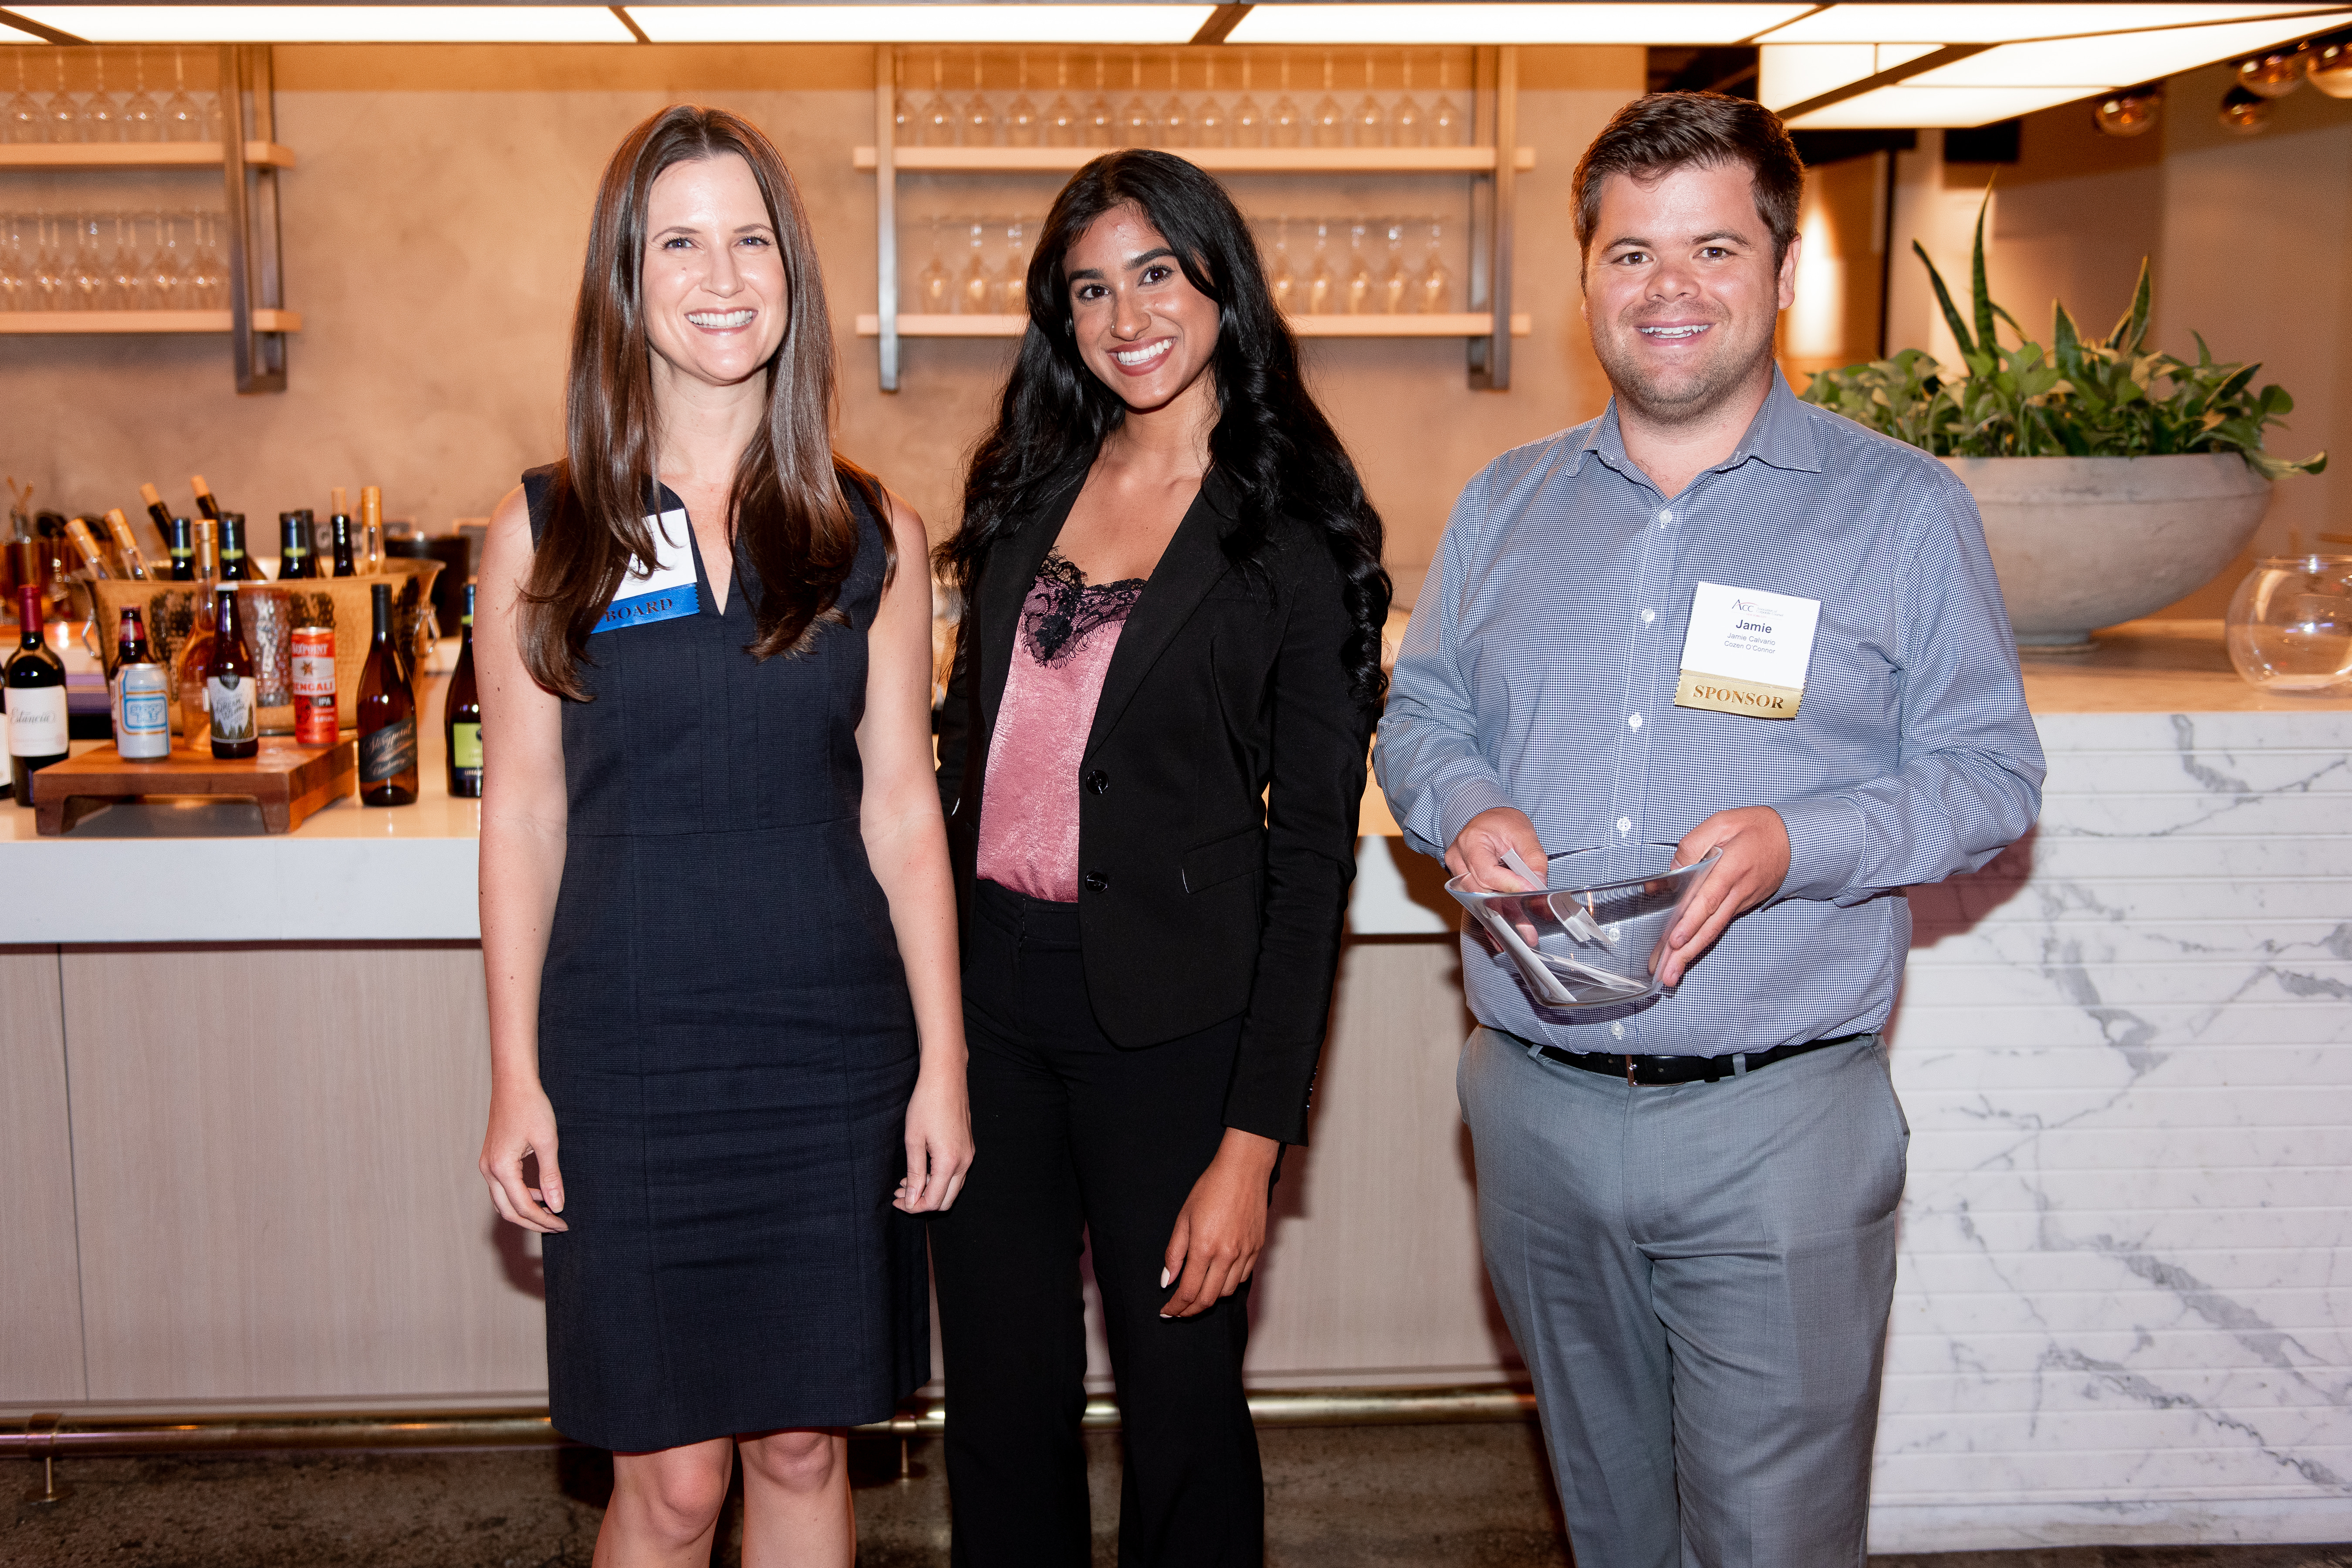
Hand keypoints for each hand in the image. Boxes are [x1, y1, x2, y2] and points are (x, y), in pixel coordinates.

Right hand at [480, 1078, 566, 1233]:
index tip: (563, 1225)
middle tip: (557, 1226)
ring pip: (502, 1201)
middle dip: (532, 1222)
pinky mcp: (491, 1159)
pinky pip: (502, 1187)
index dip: (543, 1219)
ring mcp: (487, 1165)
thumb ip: (551, 1177)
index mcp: (501, 1168)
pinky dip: (519, 1196)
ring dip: (525, 1210)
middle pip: (508, 1210)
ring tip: (551, 1212)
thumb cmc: (531, 1107)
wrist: (513, 1084)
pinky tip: (540, 1193)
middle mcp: (488, 1170)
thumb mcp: (547, 1142)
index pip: (523, 1206)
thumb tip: (557, 1205)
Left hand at [895, 1064, 974, 1212]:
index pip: (933, 1201)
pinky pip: (956, 1174)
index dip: (913, 1206)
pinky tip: (922, 1169)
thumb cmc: (926, 1104)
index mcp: (949, 1162)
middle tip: (900, 1195)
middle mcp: (964, 1162)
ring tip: (906, 1183)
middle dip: (922, 1203)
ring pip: (952, 1188)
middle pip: (946, 1201)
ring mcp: (969, 1154)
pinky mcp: (968, 1147)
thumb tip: (911, 1199)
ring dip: (931, 1191)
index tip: (897, 1200)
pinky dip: (939, 1179)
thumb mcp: (913, 1140)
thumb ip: (914, 1173)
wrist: (945, 1078)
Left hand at [1160, 1129, 1279, 1317]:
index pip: (1188, 1291)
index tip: (1167, 1311)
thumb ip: (1174, 1253)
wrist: (1244, 1170)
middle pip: (1208, 1299)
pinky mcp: (1257, 1249)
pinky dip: (1228, 1285)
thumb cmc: (1210, 1188)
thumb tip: (1167, 1281)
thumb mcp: (1183, 1218)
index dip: (1176, 1307)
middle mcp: (1226, 1255)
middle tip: (1179, 1311)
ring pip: (1227, 1292)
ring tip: (1196, 1294)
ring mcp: (1245, 1253)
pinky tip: (1217, 1279)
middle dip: (1190, 1310)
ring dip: (1210, 1298)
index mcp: (1204, 1248)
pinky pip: (1243, 1278)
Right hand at [1444, 807, 1545, 892]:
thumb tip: (1539, 882)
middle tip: (1529, 892)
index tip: (1531, 889)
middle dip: (1508, 893)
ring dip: (1499, 895)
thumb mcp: (1523, 833)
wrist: (1488, 818)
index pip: (1487, 873)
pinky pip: (1475, 893)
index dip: (1510, 884)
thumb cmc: (1502, 822)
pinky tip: (1503, 886)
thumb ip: (1534, 858)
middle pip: (1482, 888)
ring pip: (1478, 895)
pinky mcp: (1457, 876)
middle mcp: (1458, 857)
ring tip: (1515, 886)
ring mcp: (1455, 868)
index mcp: (1471, 841)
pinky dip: (1492, 893)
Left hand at [1656, 806, 1790, 987]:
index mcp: (1732, 866)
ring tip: (1671, 976)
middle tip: (1666, 974)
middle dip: (1685, 952)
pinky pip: (1717, 927)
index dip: (1691, 921)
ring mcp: (1740, 902)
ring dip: (1691, 955)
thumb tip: (1673, 870)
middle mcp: (1737, 890)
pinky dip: (1700, 944)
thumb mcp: (1722, 823)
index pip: (1708, 898)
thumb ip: (1694, 844)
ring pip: (1713, 932)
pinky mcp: (1740, 907)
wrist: (1793, 840)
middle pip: (1708, 925)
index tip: (1675, 940)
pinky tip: (1684, 957)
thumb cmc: (1756, 829)